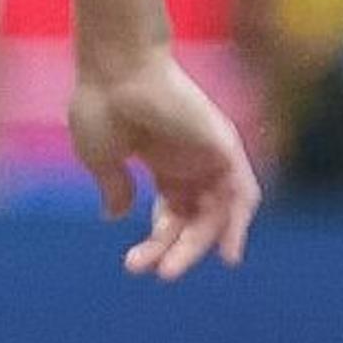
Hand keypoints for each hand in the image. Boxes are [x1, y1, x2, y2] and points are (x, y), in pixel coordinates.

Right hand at [69, 49, 257, 280]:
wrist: (114, 69)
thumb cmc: (100, 105)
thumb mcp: (99, 157)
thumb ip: (113, 187)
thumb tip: (117, 216)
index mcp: (161, 162)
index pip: (170, 213)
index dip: (156, 242)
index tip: (133, 264)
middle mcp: (190, 161)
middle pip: (194, 218)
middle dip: (175, 249)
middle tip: (157, 273)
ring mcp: (209, 154)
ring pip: (218, 212)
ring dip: (202, 244)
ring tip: (178, 269)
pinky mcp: (225, 147)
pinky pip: (243, 194)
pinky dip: (239, 223)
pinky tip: (228, 252)